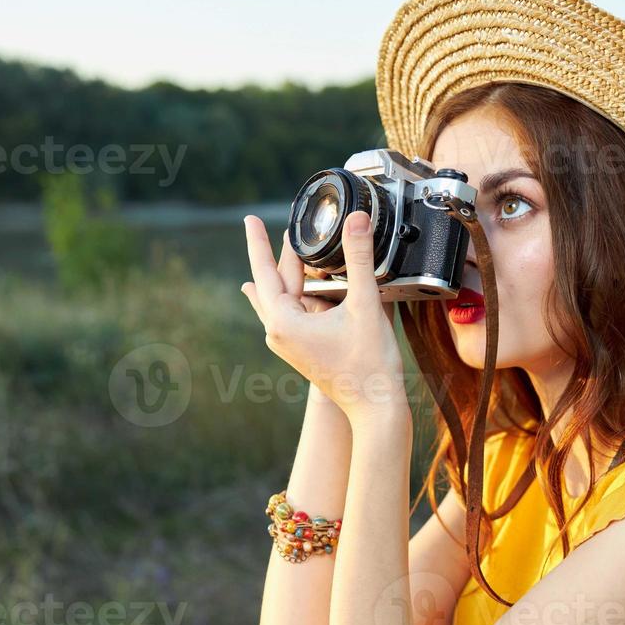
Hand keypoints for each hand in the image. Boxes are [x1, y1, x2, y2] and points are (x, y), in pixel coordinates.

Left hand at [240, 212, 406, 425]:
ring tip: (276, 250)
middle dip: (279, 253)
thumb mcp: (364, 304)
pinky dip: (288, 294)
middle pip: (273, 282)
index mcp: (284, 322)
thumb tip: (356, 219)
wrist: (374, 406)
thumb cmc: (369, 363)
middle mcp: (278, 333)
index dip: (258, 241)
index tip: (249, 219)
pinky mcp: (299, 349)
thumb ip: (359, 258)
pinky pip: (286, 313)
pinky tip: (277, 292)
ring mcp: (287, 344)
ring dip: (284, 274)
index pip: (265, 271)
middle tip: (281, 225)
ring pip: (279, 298)